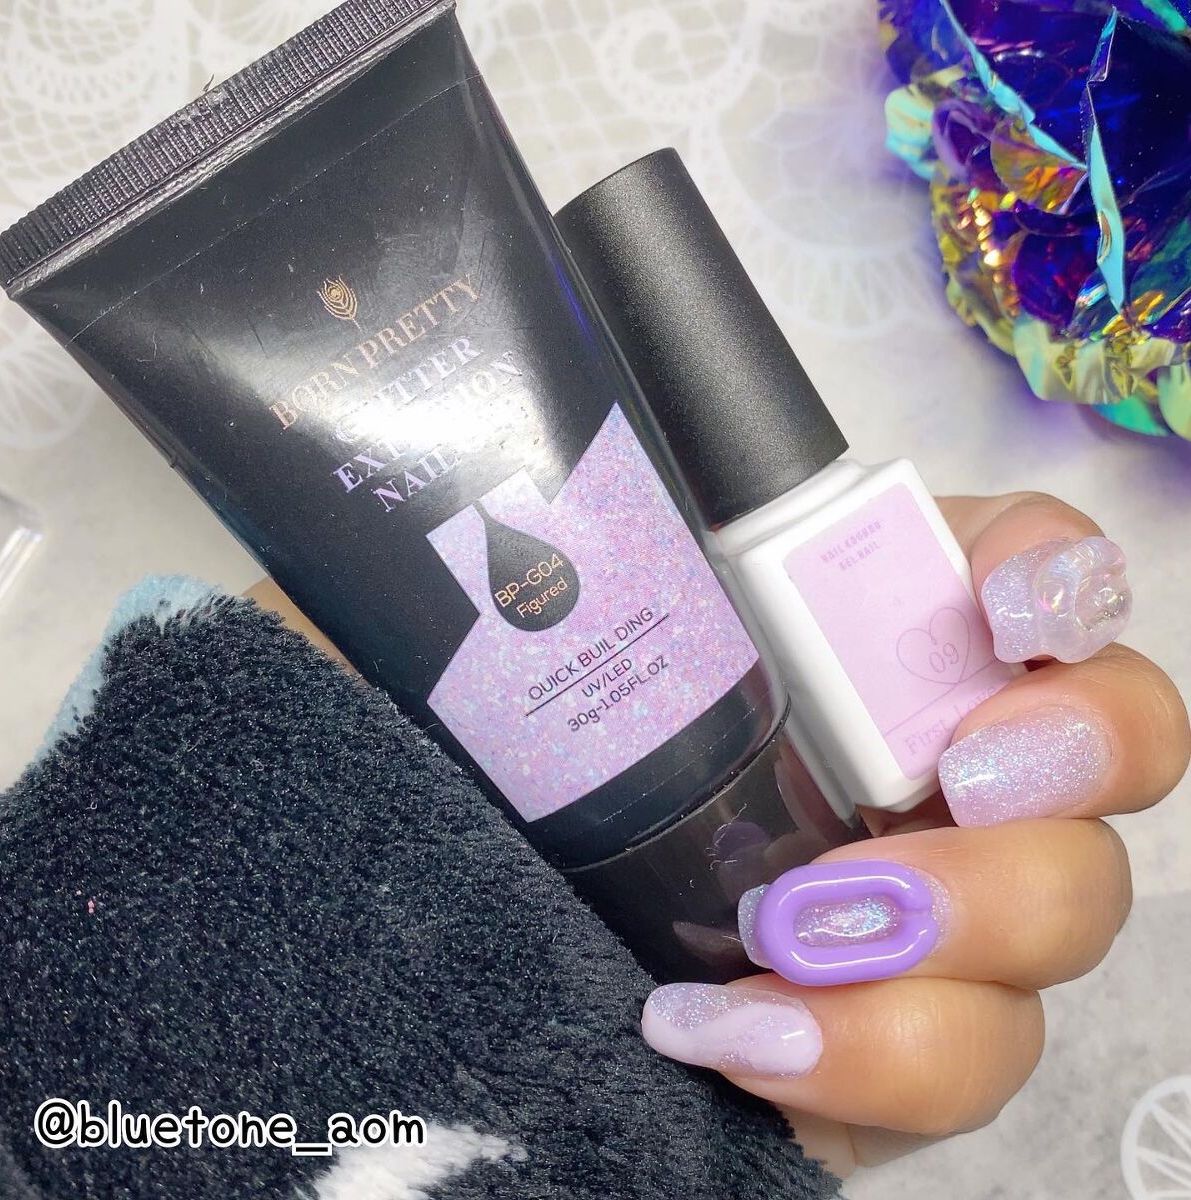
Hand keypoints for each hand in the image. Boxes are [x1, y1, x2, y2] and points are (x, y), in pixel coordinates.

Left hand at [638, 492, 1189, 1174]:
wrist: (584, 941)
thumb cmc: (604, 770)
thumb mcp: (614, 661)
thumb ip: (639, 582)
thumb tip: (589, 515)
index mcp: (907, 643)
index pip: (1043, 569)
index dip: (1058, 572)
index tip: (1000, 605)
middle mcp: (970, 761)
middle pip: (1118, 741)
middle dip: (1060, 754)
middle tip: (954, 778)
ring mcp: (971, 906)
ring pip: (1070, 911)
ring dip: (949, 919)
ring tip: (782, 929)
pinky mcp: (931, 1037)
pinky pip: (971, 1062)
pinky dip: (865, 1052)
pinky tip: (741, 1031)